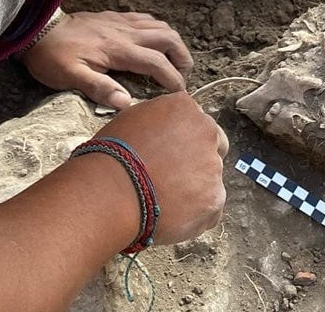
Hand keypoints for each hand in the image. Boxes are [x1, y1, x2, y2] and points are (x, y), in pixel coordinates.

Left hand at [21, 11, 193, 109]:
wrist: (37, 29)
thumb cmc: (52, 57)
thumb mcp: (70, 77)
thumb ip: (99, 89)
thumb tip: (126, 104)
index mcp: (118, 50)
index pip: (157, 63)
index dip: (173, 79)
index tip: (179, 95)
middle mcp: (125, 32)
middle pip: (168, 38)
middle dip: (182, 57)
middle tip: (183, 75)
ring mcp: (121, 22)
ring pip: (160, 25)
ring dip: (173, 42)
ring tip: (174, 60)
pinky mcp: (114, 17)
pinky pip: (145, 18)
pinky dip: (157, 29)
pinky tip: (153, 41)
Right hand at [95, 92, 227, 244]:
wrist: (110, 193)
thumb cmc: (110, 157)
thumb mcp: (132, 120)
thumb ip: (159, 122)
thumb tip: (163, 131)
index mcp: (184, 107)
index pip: (195, 121)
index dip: (183, 139)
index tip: (172, 154)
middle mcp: (205, 132)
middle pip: (214, 145)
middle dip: (200, 160)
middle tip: (175, 177)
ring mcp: (213, 166)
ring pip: (211, 179)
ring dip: (195, 189)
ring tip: (163, 201)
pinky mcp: (214, 199)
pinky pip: (211, 208)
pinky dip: (195, 215)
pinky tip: (170, 216)